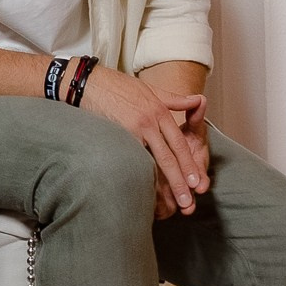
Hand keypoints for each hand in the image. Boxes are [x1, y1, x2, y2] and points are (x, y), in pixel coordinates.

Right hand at [70, 63, 210, 215]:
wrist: (87, 82)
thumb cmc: (116, 85)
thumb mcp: (149, 89)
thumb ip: (174, 99)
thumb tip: (198, 100)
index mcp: (159, 110)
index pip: (178, 142)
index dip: (188, 164)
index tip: (195, 182)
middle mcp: (150, 121)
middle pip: (169, 155)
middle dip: (180, 180)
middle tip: (188, 201)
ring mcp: (134, 129)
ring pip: (153, 161)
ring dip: (163, 184)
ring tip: (170, 203)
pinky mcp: (117, 135)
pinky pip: (133, 159)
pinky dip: (140, 176)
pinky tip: (145, 191)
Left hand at [151, 95, 209, 218]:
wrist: (159, 132)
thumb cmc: (174, 126)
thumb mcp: (185, 119)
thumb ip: (193, 112)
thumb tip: (200, 99)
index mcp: (195, 156)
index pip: (197, 168)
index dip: (199, 177)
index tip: (201, 187)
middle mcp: (188, 171)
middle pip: (188, 187)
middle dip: (188, 197)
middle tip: (187, 208)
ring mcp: (176, 179)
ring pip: (175, 195)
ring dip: (172, 205)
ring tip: (170, 215)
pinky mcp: (163, 186)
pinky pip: (161, 198)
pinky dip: (159, 205)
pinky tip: (154, 214)